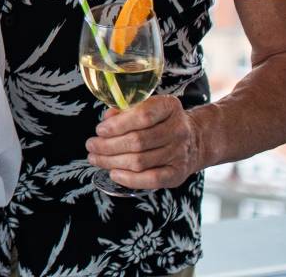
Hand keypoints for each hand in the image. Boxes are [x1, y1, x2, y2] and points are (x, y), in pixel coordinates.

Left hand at [86, 95, 203, 189]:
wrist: (194, 140)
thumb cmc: (160, 122)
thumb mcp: (147, 106)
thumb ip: (125, 110)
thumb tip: (107, 119)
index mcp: (169, 107)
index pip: (143, 115)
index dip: (118, 125)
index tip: (100, 130)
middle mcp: (178, 130)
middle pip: (138, 141)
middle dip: (108, 145)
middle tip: (91, 145)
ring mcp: (179, 153)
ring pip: (140, 161)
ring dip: (112, 162)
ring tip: (96, 158)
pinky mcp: (177, 173)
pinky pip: (151, 179)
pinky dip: (129, 179)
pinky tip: (113, 173)